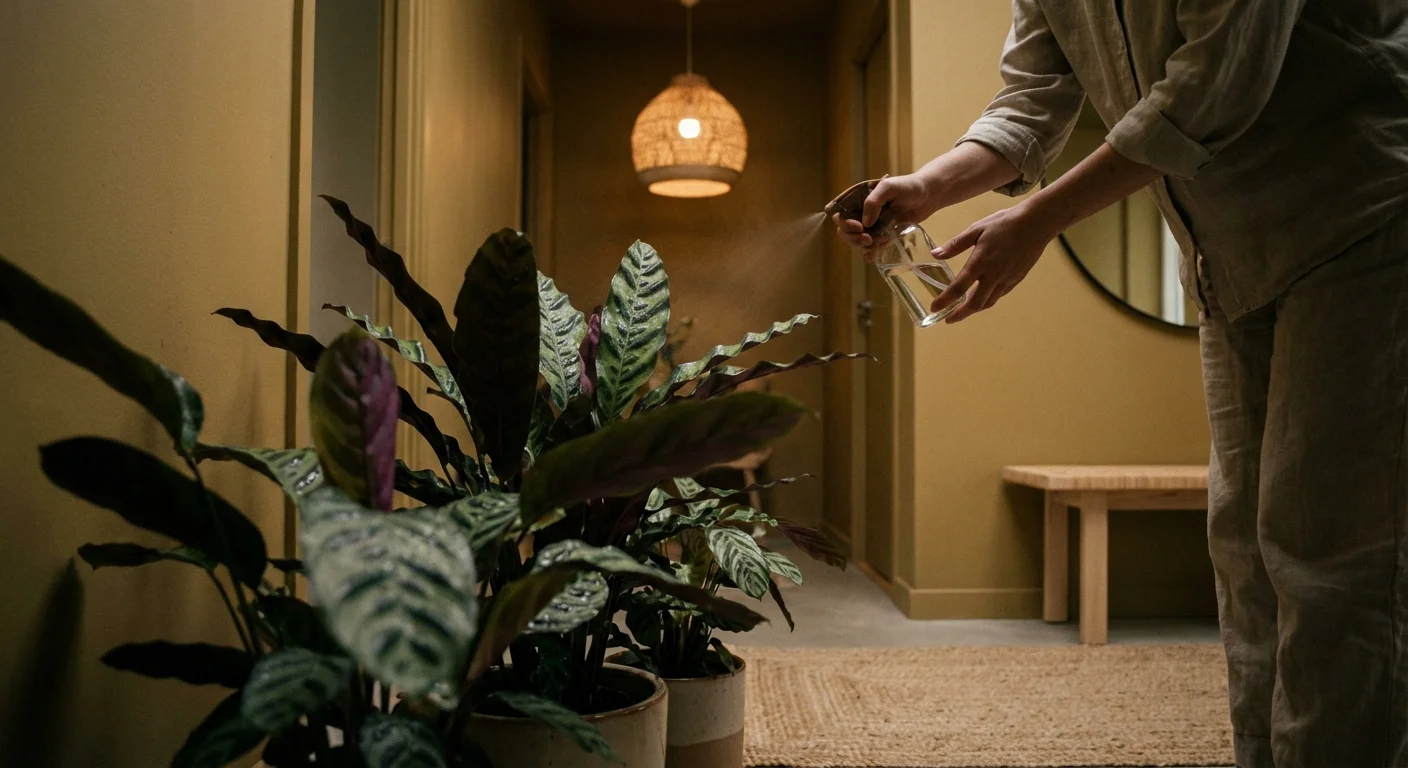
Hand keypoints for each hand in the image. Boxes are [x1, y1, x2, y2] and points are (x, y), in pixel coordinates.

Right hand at [831, 173, 939, 248]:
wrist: (929, 195)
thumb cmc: (908, 186)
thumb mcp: (888, 188)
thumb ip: (873, 202)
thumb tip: (864, 223)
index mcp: (859, 199)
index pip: (841, 214)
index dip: (845, 223)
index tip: (859, 226)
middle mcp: (863, 212)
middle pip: (846, 230)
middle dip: (854, 237)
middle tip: (868, 238)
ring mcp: (873, 224)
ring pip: (858, 240)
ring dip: (865, 244)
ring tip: (881, 240)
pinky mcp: (884, 233)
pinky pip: (873, 246)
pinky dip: (872, 251)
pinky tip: (872, 255)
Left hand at [930, 202, 1053, 322]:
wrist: (1036, 224)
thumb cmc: (1005, 223)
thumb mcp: (976, 229)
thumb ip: (955, 244)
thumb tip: (935, 254)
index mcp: (980, 262)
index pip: (959, 287)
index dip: (945, 300)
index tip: (934, 308)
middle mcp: (993, 275)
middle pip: (975, 303)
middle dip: (960, 315)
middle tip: (948, 320)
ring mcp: (1006, 279)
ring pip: (988, 302)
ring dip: (974, 310)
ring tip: (963, 312)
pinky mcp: (1016, 279)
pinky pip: (1000, 295)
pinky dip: (988, 300)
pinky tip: (983, 297)